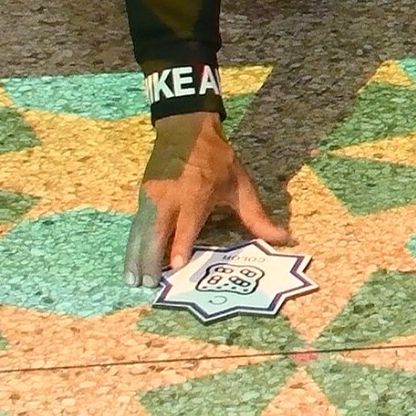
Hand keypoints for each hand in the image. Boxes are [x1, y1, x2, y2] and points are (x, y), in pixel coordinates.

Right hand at [143, 114, 293, 272]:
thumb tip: (284, 238)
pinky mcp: (141, 198)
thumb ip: (257, 215)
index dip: (181, 246)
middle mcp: (169, 200)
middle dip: (150, 260)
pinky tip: (132, 261)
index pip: (186, 226)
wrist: (185, 130)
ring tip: (134, 281)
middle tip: (149, 285)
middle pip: (155, 234)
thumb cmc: (217, 160)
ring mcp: (151, 199)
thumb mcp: (241, 184)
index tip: (176, 266)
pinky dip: (132, 245)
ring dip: (136, 257)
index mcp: (195, 196)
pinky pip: (135, 226)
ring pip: (140, 233)